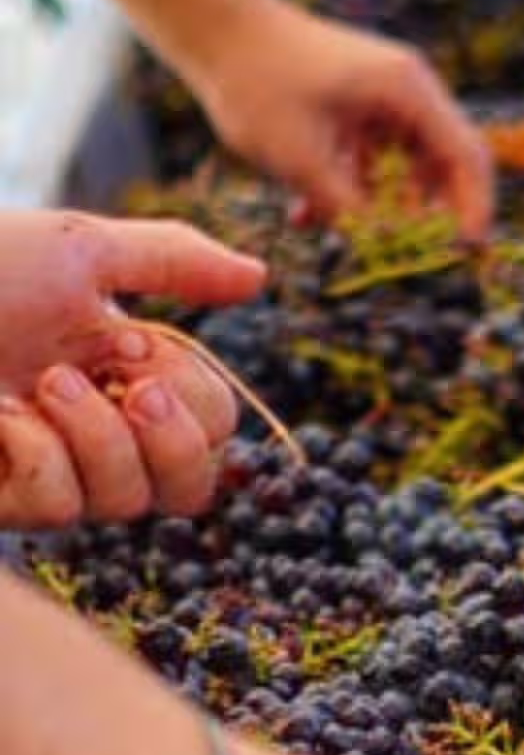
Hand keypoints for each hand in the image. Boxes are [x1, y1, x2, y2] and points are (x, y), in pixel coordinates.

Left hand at [0, 210, 265, 527]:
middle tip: (126, 382)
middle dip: (172, 436)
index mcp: (121, 378)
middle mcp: (93, 437)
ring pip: (126, 502)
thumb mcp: (76, 249)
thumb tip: (261, 278)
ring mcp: (44, 475)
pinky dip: (31, 451)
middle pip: (192, 488)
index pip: (214, 427)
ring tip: (39, 383)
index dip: (197, 398)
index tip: (140, 348)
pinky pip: (56, 506)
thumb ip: (174, 261)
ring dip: (94, 435)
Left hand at [191, 0, 494, 242]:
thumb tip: (384, 243)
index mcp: (408, 91)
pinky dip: (353, 184)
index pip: (467, 156)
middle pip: (446, 162)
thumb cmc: (254, 80)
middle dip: (431, 212)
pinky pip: (374, 153)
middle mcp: (407, 90)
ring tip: (343, 232)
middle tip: (409, 254)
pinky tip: (308, 213)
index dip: (474, 208)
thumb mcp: (299, 157)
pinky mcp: (358, 102)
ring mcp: (384, 94)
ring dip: (384, 203)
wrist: (210, 24)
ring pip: (408, 163)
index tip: (463, 252)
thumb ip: (347, 206)